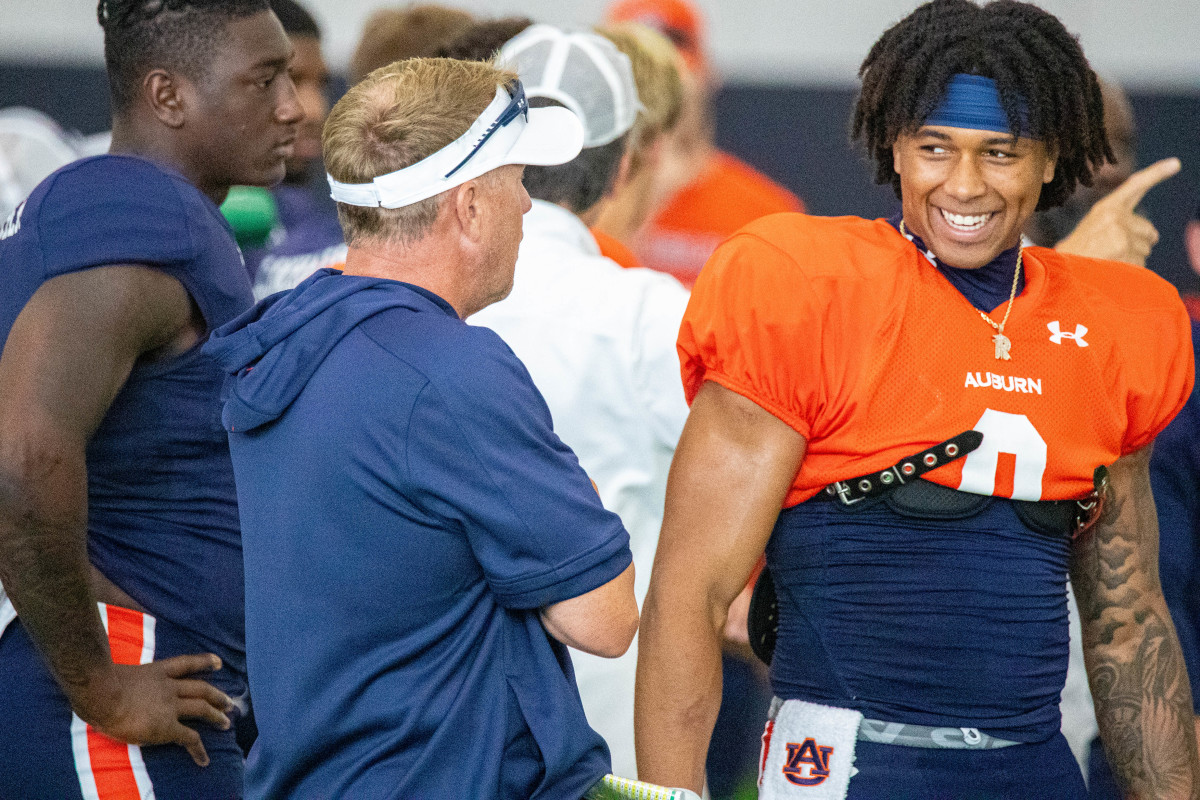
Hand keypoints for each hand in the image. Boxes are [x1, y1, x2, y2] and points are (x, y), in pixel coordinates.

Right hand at [73, 654, 233, 766]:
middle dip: (216, 695)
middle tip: (229, 702)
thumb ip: (122, 681)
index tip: (218, 662)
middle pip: (200, 688)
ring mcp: (170, 706)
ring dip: (216, 716)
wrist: (101, 694)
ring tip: (226, 723)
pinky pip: (189, 738)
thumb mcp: (115, 675)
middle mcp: (168, 687)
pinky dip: (199, 749)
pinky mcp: (167, 726)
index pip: (185, 663)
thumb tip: (110, 689)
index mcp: (156, 672)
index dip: (204, 661)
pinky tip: (204, 759)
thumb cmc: (98, 685)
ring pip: (201, 708)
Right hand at [1055, 157, 1181, 265]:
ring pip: (1146, 250)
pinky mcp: (1124, 249)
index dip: (1156, 174)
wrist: (1057, 275)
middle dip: (1140, 244)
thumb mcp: (1091, 234)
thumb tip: (1153, 235)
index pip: (1135, 187)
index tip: (1175, 164)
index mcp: (1105, 208)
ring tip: (1108, 264)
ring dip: (1132, 261)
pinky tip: (1112, 273)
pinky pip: (1141, 265)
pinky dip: (1130, 273)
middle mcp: (1114, 216)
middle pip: (1149, 231)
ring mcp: (1120, 232)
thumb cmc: (1074, 258)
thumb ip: (1118, 226)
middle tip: (1114, 254)